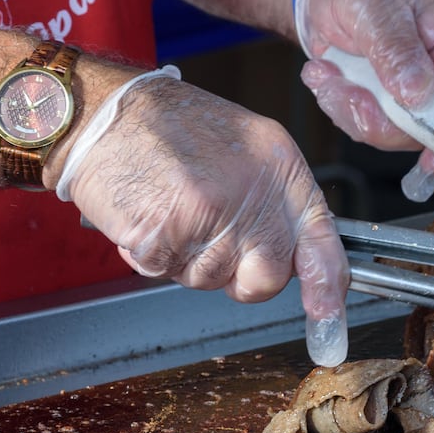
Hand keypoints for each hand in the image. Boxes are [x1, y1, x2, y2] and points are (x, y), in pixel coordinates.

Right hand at [62, 72, 350, 365]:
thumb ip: (272, 200)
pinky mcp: (167, 232)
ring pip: (210, 279)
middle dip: (239, 278)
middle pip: (267, 276)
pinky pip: (165, 272)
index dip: (326, 284)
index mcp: (278, 165)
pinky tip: (146, 214)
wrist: (104, 113)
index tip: (328, 319)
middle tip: (208, 242)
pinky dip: (151, 254)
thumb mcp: (242, 146)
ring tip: (169, 210)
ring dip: (186, 260)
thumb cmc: (167, 128)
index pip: (319, 236)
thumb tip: (293, 257)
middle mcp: (251, 190)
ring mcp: (210, 213)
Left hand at [295, 0, 433, 178]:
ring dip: (352, 110)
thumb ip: (397, 50)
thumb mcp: (375, 6)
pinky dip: (341, 106)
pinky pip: (367, 124)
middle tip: (346, 92)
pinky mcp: (384, 98)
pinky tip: (326, 75)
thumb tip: (419, 94)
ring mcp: (411, 87)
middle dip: (381, 119)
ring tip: (327, 75)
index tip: (431, 159)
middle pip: (430, 127)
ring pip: (392, 131)